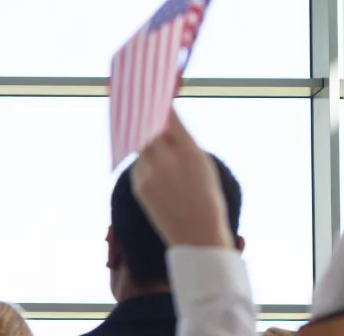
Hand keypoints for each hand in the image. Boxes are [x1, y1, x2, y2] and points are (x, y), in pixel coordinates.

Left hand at [129, 111, 234, 250]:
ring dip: (141, 137)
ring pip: (140, 147)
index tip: (155, 95)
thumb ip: (184, 145)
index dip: (160, 106)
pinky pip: (138, 165)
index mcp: (190, 152)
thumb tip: (165, 125)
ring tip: (137, 125)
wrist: (197, 234)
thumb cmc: (206, 198)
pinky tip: (144, 156)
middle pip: (148, 129)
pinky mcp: (139, 187)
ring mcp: (151, 175)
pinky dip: (141, 158)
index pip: (169, 119)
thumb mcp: (203, 165)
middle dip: (145, 117)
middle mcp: (168, 162)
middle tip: (137, 103)